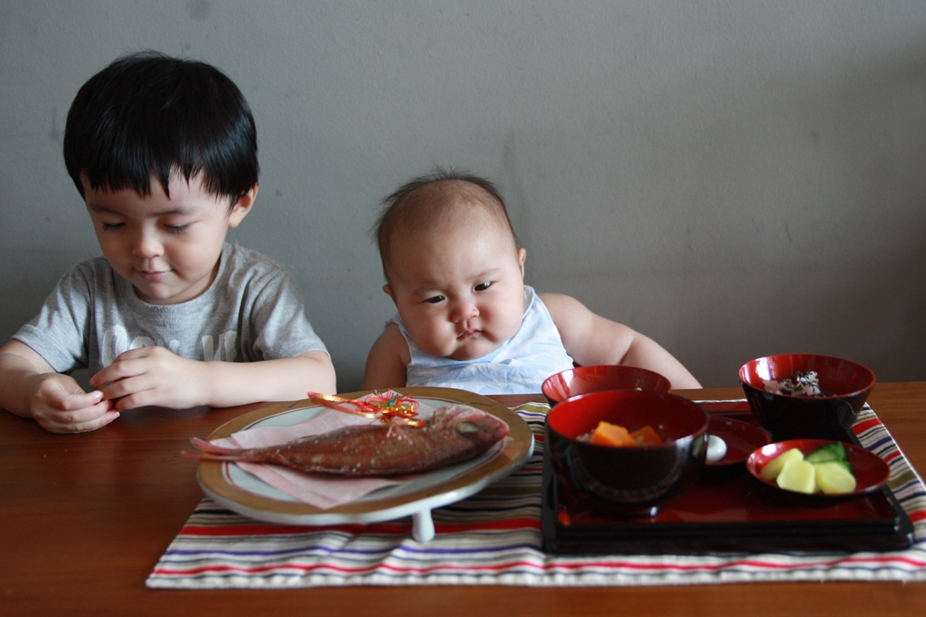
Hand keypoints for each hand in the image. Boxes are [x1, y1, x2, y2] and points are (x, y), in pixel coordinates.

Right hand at [27, 373, 118, 433]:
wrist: (31, 393)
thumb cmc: (50, 384)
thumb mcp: (64, 381)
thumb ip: (80, 392)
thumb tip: (101, 402)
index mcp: (44, 394)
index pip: (66, 402)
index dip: (86, 401)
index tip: (101, 395)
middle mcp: (43, 411)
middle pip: (73, 417)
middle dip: (97, 412)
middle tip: (111, 404)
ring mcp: (47, 423)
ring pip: (76, 427)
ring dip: (98, 421)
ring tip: (112, 413)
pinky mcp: (53, 430)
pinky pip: (75, 431)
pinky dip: (91, 426)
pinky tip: (103, 419)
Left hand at [89, 346, 207, 410]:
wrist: (205, 382)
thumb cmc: (183, 372)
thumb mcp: (163, 360)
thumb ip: (144, 363)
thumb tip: (118, 373)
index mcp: (153, 352)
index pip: (123, 358)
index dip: (109, 368)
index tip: (103, 377)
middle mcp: (154, 363)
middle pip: (119, 369)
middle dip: (102, 379)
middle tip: (94, 387)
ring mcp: (157, 379)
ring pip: (123, 386)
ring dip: (110, 394)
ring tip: (105, 400)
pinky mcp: (160, 395)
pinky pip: (134, 400)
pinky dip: (122, 405)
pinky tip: (119, 408)